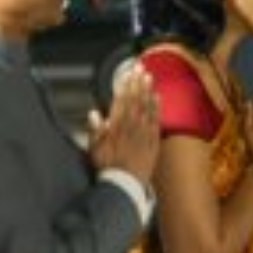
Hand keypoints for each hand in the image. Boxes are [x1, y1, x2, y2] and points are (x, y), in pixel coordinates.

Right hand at [89, 63, 160, 183]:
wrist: (126, 185)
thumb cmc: (108, 169)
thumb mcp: (94, 150)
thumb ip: (95, 131)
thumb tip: (93, 114)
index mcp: (116, 127)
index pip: (121, 101)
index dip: (125, 86)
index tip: (128, 74)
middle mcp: (132, 127)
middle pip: (135, 100)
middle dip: (138, 83)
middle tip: (141, 68)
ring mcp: (144, 134)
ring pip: (147, 107)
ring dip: (148, 90)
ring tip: (149, 77)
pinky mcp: (153, 141)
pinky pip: (156, 120)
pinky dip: (157, 107)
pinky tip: (158, 97)